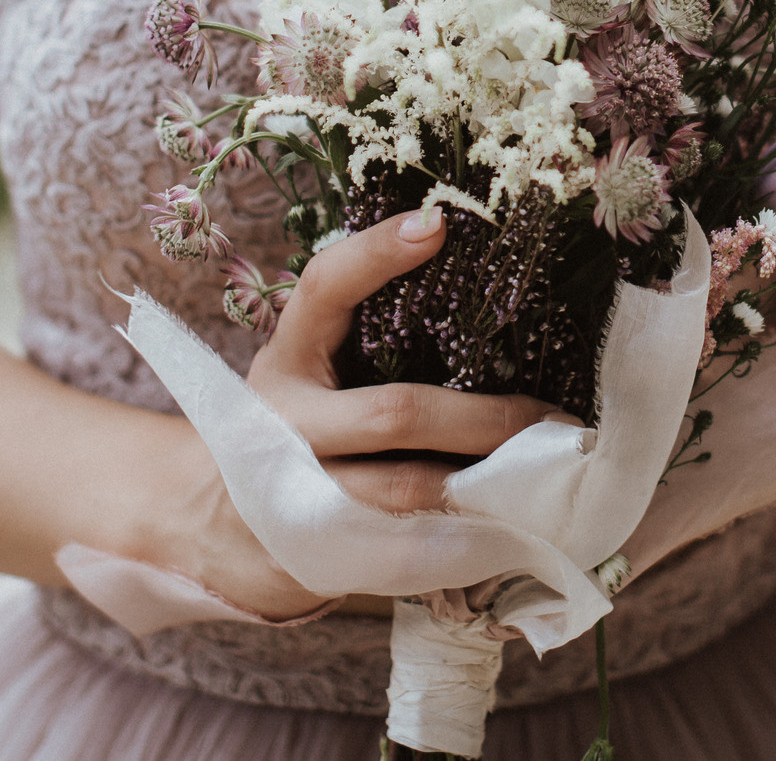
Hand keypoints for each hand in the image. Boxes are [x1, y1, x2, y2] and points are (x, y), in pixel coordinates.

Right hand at [143, 209, 561, 619]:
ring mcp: (300, 493)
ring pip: (407, 492)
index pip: (322, 289)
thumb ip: (367, 326)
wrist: (223, 523)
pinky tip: (516, 522)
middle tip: (553, 416)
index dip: (374, 254)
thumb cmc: (299, 422)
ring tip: (551, 469)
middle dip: (482, 417)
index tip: (436, 223)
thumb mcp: (313, 366)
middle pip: (394, 414)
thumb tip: (464, 260)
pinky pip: (409, 550)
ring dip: (486, 481)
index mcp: (286, 358)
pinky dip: (467, 535)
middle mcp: (285, 423)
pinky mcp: (322, 552)